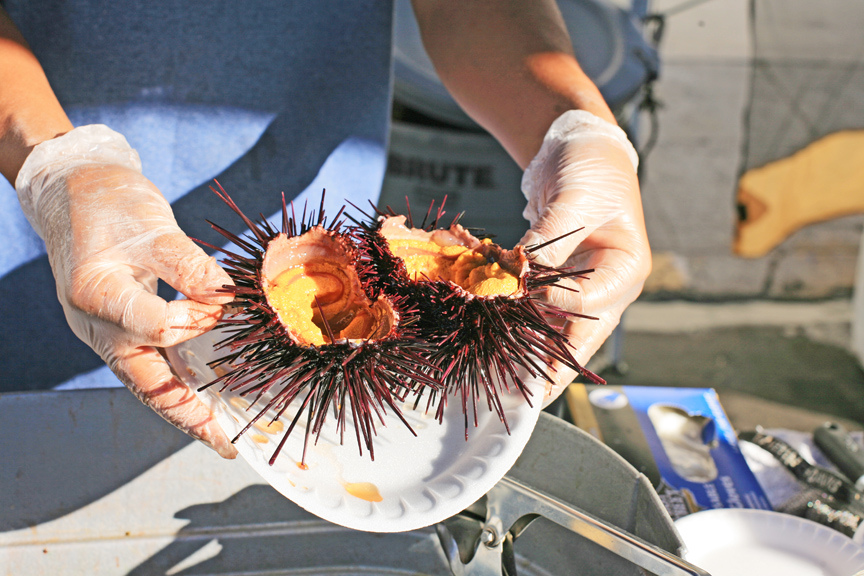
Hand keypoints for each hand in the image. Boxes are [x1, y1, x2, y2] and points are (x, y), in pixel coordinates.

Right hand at [16, 125, 237, 457]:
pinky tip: (203, 397)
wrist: (71, 193)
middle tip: (227, 443)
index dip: (198, 320)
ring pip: (145, 383)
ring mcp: (102, 333)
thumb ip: (192, 267)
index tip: (224, 304)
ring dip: (184, 409)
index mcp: (98, 292)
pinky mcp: (114, 331)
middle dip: (189, 415)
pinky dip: (175, 384)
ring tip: (220, 434)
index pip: (157, 326)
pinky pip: (146, 367)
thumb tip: (231, 303)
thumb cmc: (111, 203)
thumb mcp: (155, 225)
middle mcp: (95, 324)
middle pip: (144, 383)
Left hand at [519, 110, 650, 402]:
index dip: (555, 307)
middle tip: (520, 395)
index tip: (522, 304)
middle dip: (547, 368)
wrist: (580, 149)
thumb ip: (550, 236)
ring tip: (498, 377)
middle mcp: (604, 288)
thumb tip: (520, 271)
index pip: (590, 302)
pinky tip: (485, 331)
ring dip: (524, 349)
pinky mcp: (553, 283)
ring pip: (551, 332)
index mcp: (624, 269)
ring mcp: (578, 289)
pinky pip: (531, 309)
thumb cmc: (592, 168)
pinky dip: (508, 316)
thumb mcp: (576, 198)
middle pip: (576, 338)